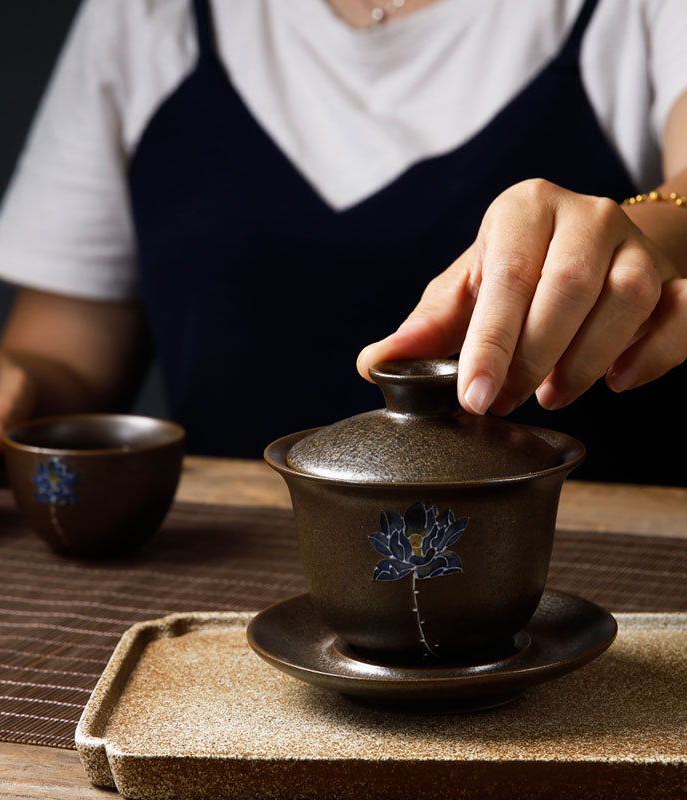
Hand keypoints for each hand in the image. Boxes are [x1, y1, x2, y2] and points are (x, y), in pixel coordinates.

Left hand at [357, 179, 686, 415]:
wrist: (585, 249)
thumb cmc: (514, 273)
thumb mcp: (465, 290)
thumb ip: (425, 327)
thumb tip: (372, 364)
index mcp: (523, 210)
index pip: (506, 278)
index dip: (489, 343)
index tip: (474, 397)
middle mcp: (586, 215)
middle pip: (566, 290)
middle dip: (531, 359)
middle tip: (503, 401)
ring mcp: (636, 243)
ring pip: (626, 301)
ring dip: (584, 361)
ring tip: (551, 394)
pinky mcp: (674, 275)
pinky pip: (682, 311)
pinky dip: (655, 353)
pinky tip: (618, 380)